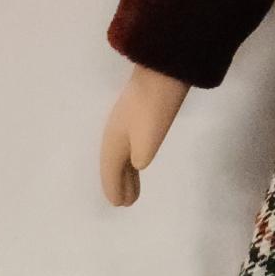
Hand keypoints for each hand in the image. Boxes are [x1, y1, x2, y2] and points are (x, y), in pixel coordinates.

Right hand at [100, 65, 191, 205]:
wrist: (163, 71)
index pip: (111, 170)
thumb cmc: (154, 107)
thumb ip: (141, 155)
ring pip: (123, 154)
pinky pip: (130, 145)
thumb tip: (138, 163)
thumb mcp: (147, 138)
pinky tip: (139, 159)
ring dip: (127, 173)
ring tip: (134, 189)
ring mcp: (127, 121)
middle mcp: (116, 131)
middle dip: (120, 183)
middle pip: (115, 163)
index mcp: (114, 140)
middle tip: (128, 202)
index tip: (119, 204)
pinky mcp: (139, 114)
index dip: (114, 187)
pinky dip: (132, 159)